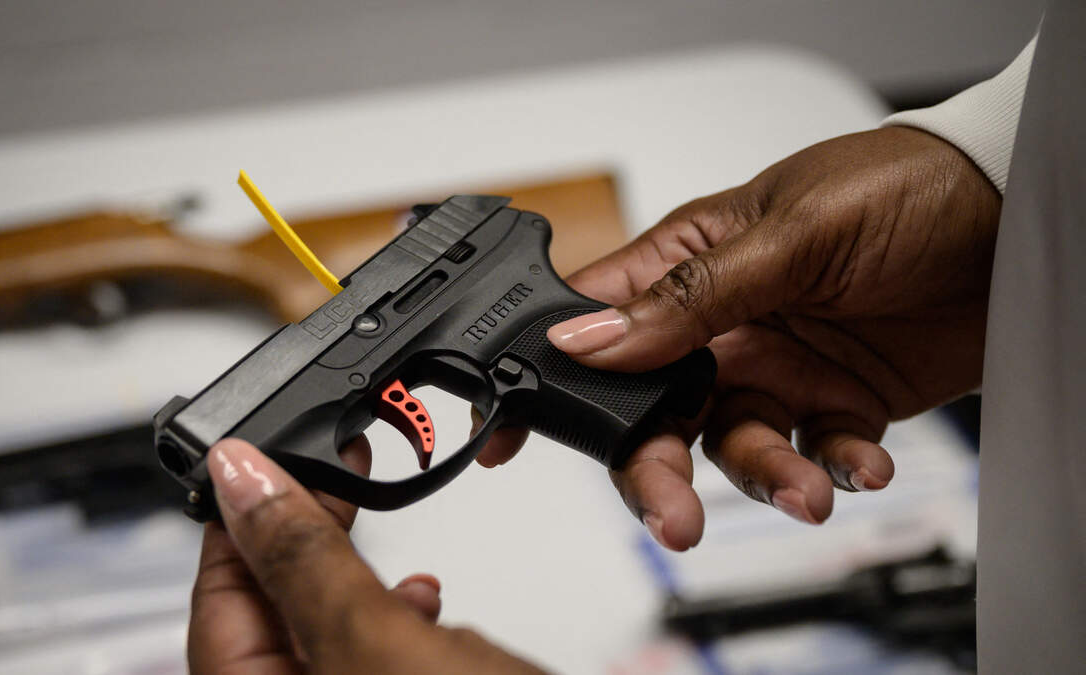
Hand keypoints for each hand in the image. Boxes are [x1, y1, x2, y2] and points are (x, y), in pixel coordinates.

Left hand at [189, 438, 543, 673]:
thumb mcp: (374, 647)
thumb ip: (304, 566)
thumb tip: (241, 480)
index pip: (216, 600)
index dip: (238, 517)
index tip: (261, 455)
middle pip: (267, 611)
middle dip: (296, 533)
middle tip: (325, 463)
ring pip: (323, 628)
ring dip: (345, 567)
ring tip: (364, 512)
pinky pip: (371, 654)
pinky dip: (392, 612)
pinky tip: (421, 594)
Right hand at [477, 127, 1000, 546]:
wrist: (1015, 214)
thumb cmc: (901, 186)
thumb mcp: (789, 233)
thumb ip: (690, 297)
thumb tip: (587, 338)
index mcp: (688, 263)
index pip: (596, 323)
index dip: (551, 377)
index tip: (513, 433)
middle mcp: (722, 321)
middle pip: (656, 409)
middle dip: (658, 466)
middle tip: (673, 515)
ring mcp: (777, 363)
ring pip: (734, 444)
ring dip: (765, 476)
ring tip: (805, 490)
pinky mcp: (836, 398)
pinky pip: (815, 450)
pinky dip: (835, 467)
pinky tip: (860, 462)